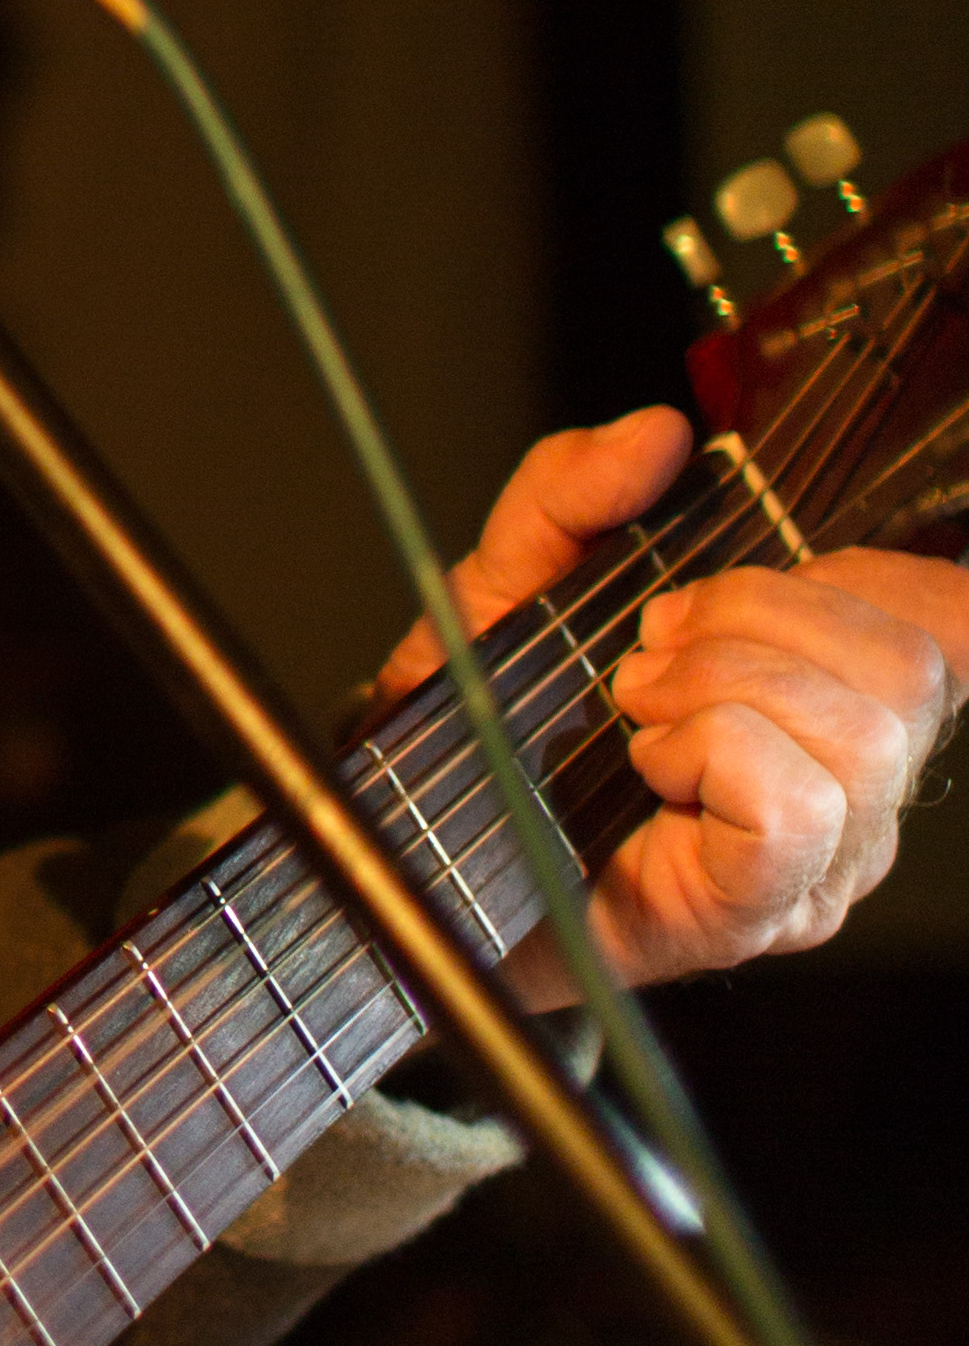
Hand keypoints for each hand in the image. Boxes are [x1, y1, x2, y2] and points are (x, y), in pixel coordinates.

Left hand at [376, 411, 968, 990]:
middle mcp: (855, 778)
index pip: (946, 619)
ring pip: (862, 737)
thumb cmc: (499, 731)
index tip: (743, 582)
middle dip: (760, 622)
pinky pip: (796, 810)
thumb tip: (657, 437)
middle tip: (650, 652)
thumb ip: (574, 491)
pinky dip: (713, 757)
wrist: (429, 847)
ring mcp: (823, 857)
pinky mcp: (764, 908)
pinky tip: (651, 768)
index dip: (864, 576)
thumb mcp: (517, 577)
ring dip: (723, 690)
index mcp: (829, 688)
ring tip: (639, 712)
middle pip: (907, 669)